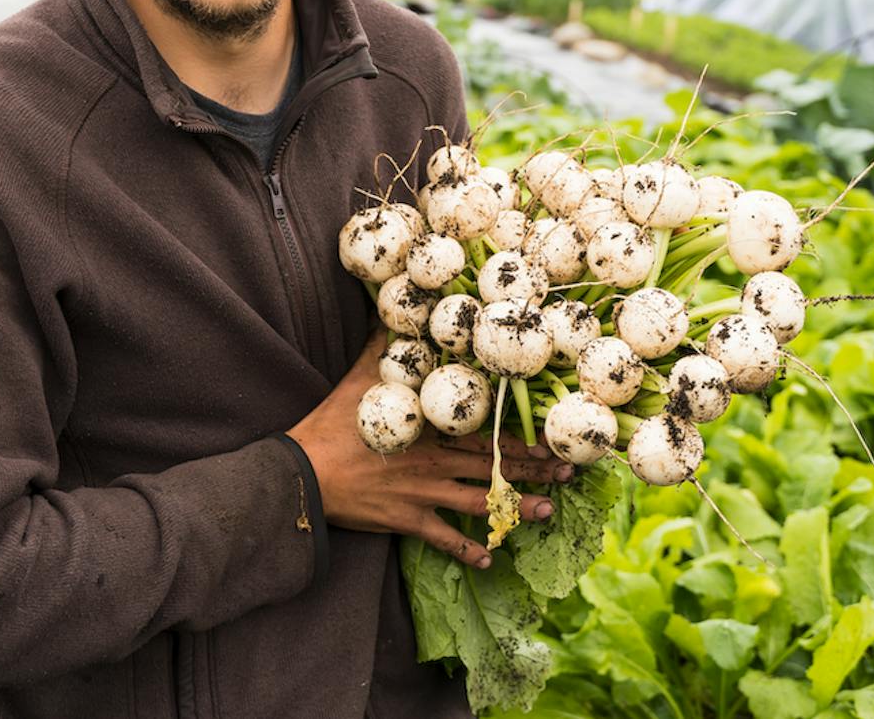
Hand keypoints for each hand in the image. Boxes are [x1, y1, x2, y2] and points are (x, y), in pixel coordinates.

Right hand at [287, 331, 572, 568]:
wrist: (304, 472)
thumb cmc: (332, 422)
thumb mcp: (361, 377)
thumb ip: (386, 348)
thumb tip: (395, 311)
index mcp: (431, 427)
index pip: (486, 430)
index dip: (522, 434)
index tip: (553, 436)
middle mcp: (435, 461)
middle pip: (495, 466)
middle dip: (535, 470)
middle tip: (569, 473)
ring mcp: (424, 494)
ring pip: (481, 502)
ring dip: (517, 509)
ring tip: (549, 512)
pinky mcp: (407, 521)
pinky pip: (445, 540)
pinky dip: (468, 551)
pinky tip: (490, 561)